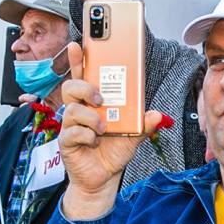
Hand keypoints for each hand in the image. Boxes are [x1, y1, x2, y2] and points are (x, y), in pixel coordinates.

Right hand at [57, 44, 167, 219]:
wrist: (103, 178)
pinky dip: (87, 136)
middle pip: (71, 87)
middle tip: (101, 98)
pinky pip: (72, 132)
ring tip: (104, 128)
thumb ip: (144, 124)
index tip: (77, 45)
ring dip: (91, 117)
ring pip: (72, 110)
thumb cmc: (113, 152)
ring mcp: (70, 126)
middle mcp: (79, 111)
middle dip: (86, 88)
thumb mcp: (134, 136)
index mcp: (93, 103)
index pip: (83, 76)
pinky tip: (94, 142)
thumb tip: (157, 115)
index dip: (78, 60)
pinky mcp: (66, 142)